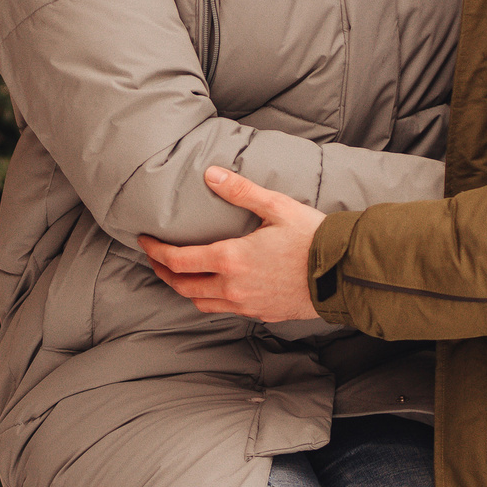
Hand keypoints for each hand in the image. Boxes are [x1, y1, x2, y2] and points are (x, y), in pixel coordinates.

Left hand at [139, 167, 326, 322]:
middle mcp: (232, 287)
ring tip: (179, 276)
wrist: (343, 274)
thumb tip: (210, 174)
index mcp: (231, 259)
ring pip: (201, 304)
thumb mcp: (276, 207)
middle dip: (163, 273)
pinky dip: (210, 300)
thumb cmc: (312, 238)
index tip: (144, 242)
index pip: (178, 260)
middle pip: (183, 286)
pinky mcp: (261, 313)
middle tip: (154, 260)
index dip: (156, 251)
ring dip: (185, 290)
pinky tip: (214, 288)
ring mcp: (246, 304)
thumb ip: (240, 191)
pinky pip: (225, 310)